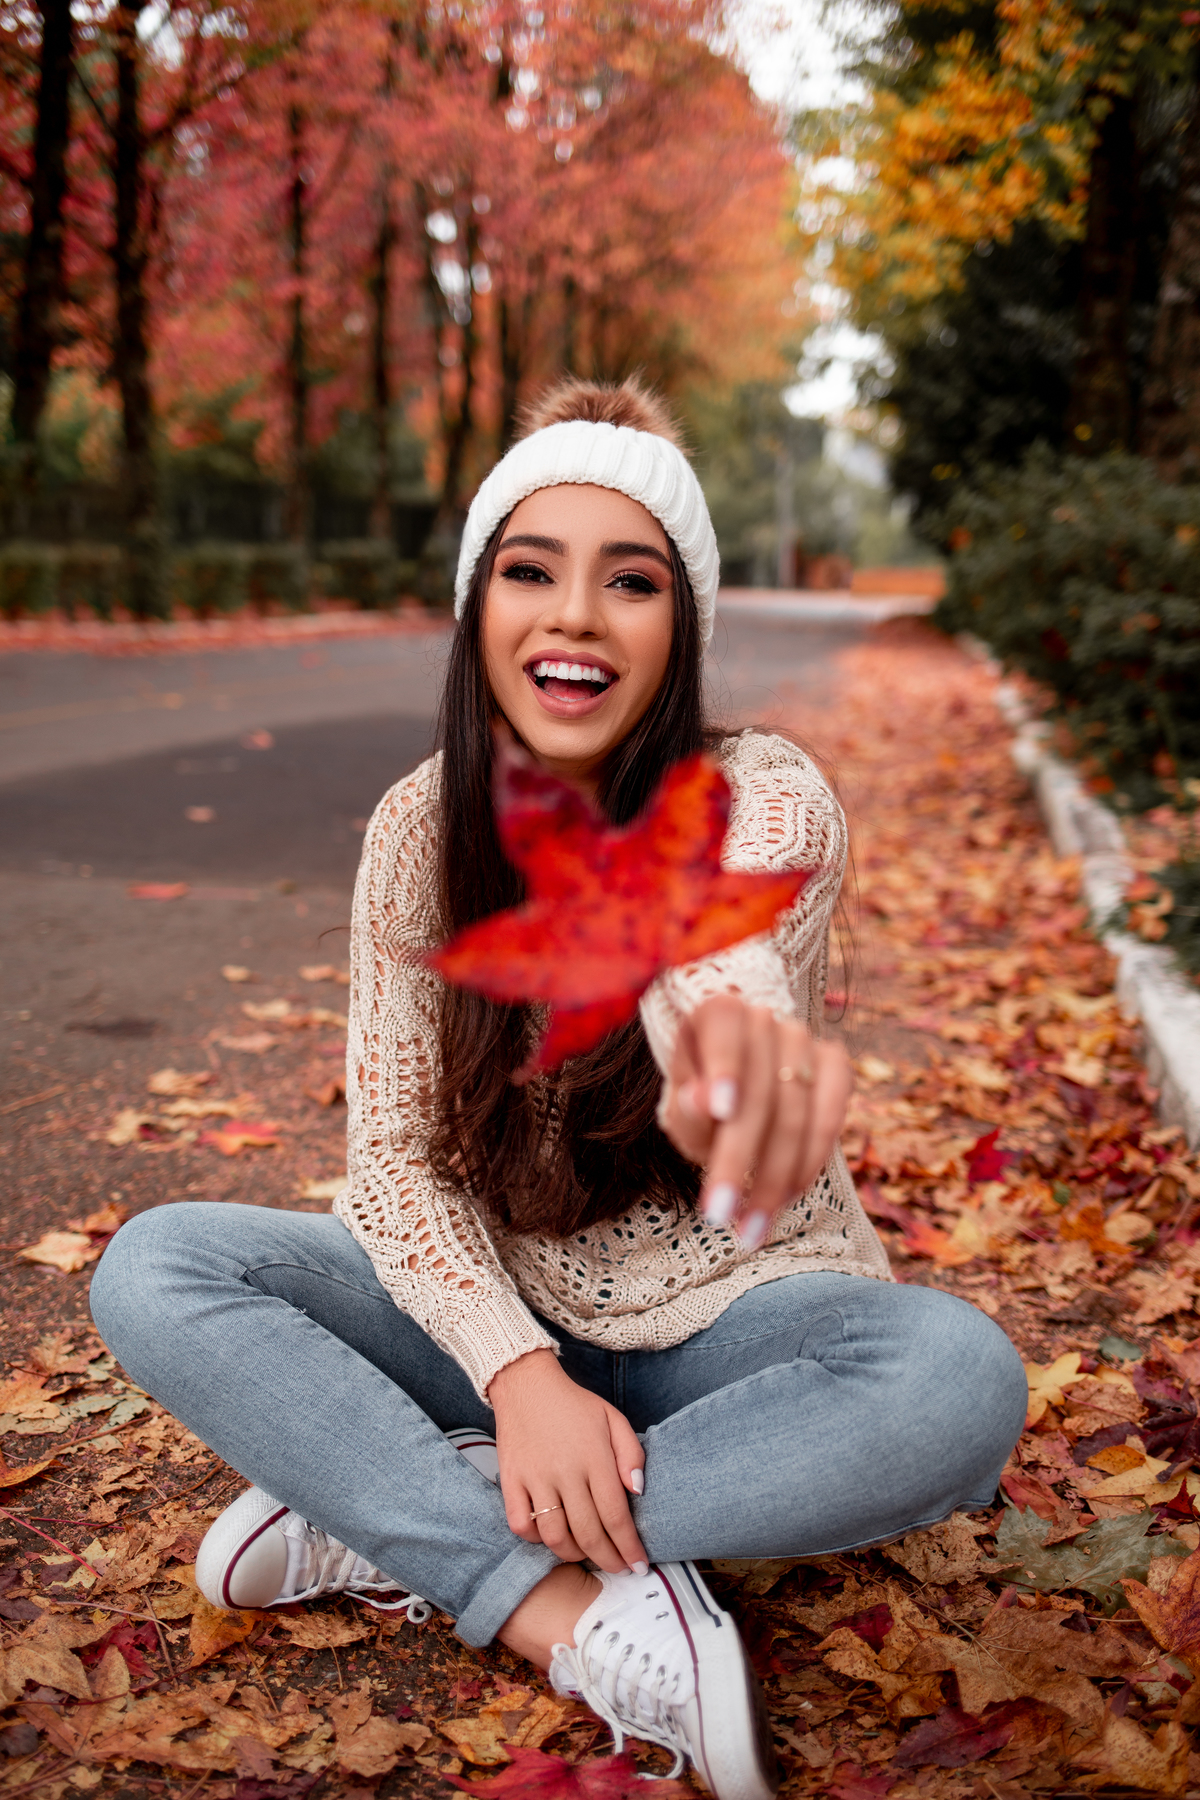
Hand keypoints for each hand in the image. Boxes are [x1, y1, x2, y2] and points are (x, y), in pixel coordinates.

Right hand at [487, 1350, 647, 1575]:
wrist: (527, 1385)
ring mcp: (535, 1477)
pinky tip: (550, 1536)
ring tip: (587, 1555)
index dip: (630, 1547)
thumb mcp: (613, 1419)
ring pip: (555, 1536)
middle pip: (589, 1532)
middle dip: (609, 1559)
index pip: (616, 1515)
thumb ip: (631, 1453)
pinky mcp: (510, 1480)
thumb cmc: (575, 1405)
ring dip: (574, 1555)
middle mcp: (565, 1471)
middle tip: (619, 1569)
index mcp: (595, 1457)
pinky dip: (535, 1539)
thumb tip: (638, 1491)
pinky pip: (521, 1524)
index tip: (639, 1565)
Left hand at [659, 994, 852, 1247]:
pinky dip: (810, 1162)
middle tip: (720, 1216)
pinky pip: (831, 1117)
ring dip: (775, 1178)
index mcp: (717, 1011)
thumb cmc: (701, 1103)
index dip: (726, 1068)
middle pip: (760, 1091)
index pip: (724, 1031)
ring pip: (798, 1112)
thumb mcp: (682, 1111)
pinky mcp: (835, 1065)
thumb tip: (703, 1101)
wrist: (736, 1091)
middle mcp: (765, 1016)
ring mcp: (805, 1039)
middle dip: (740, 1160)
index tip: (721, 1110)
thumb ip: (687, 1110)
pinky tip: (786, 1198)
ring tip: (751, 1227)